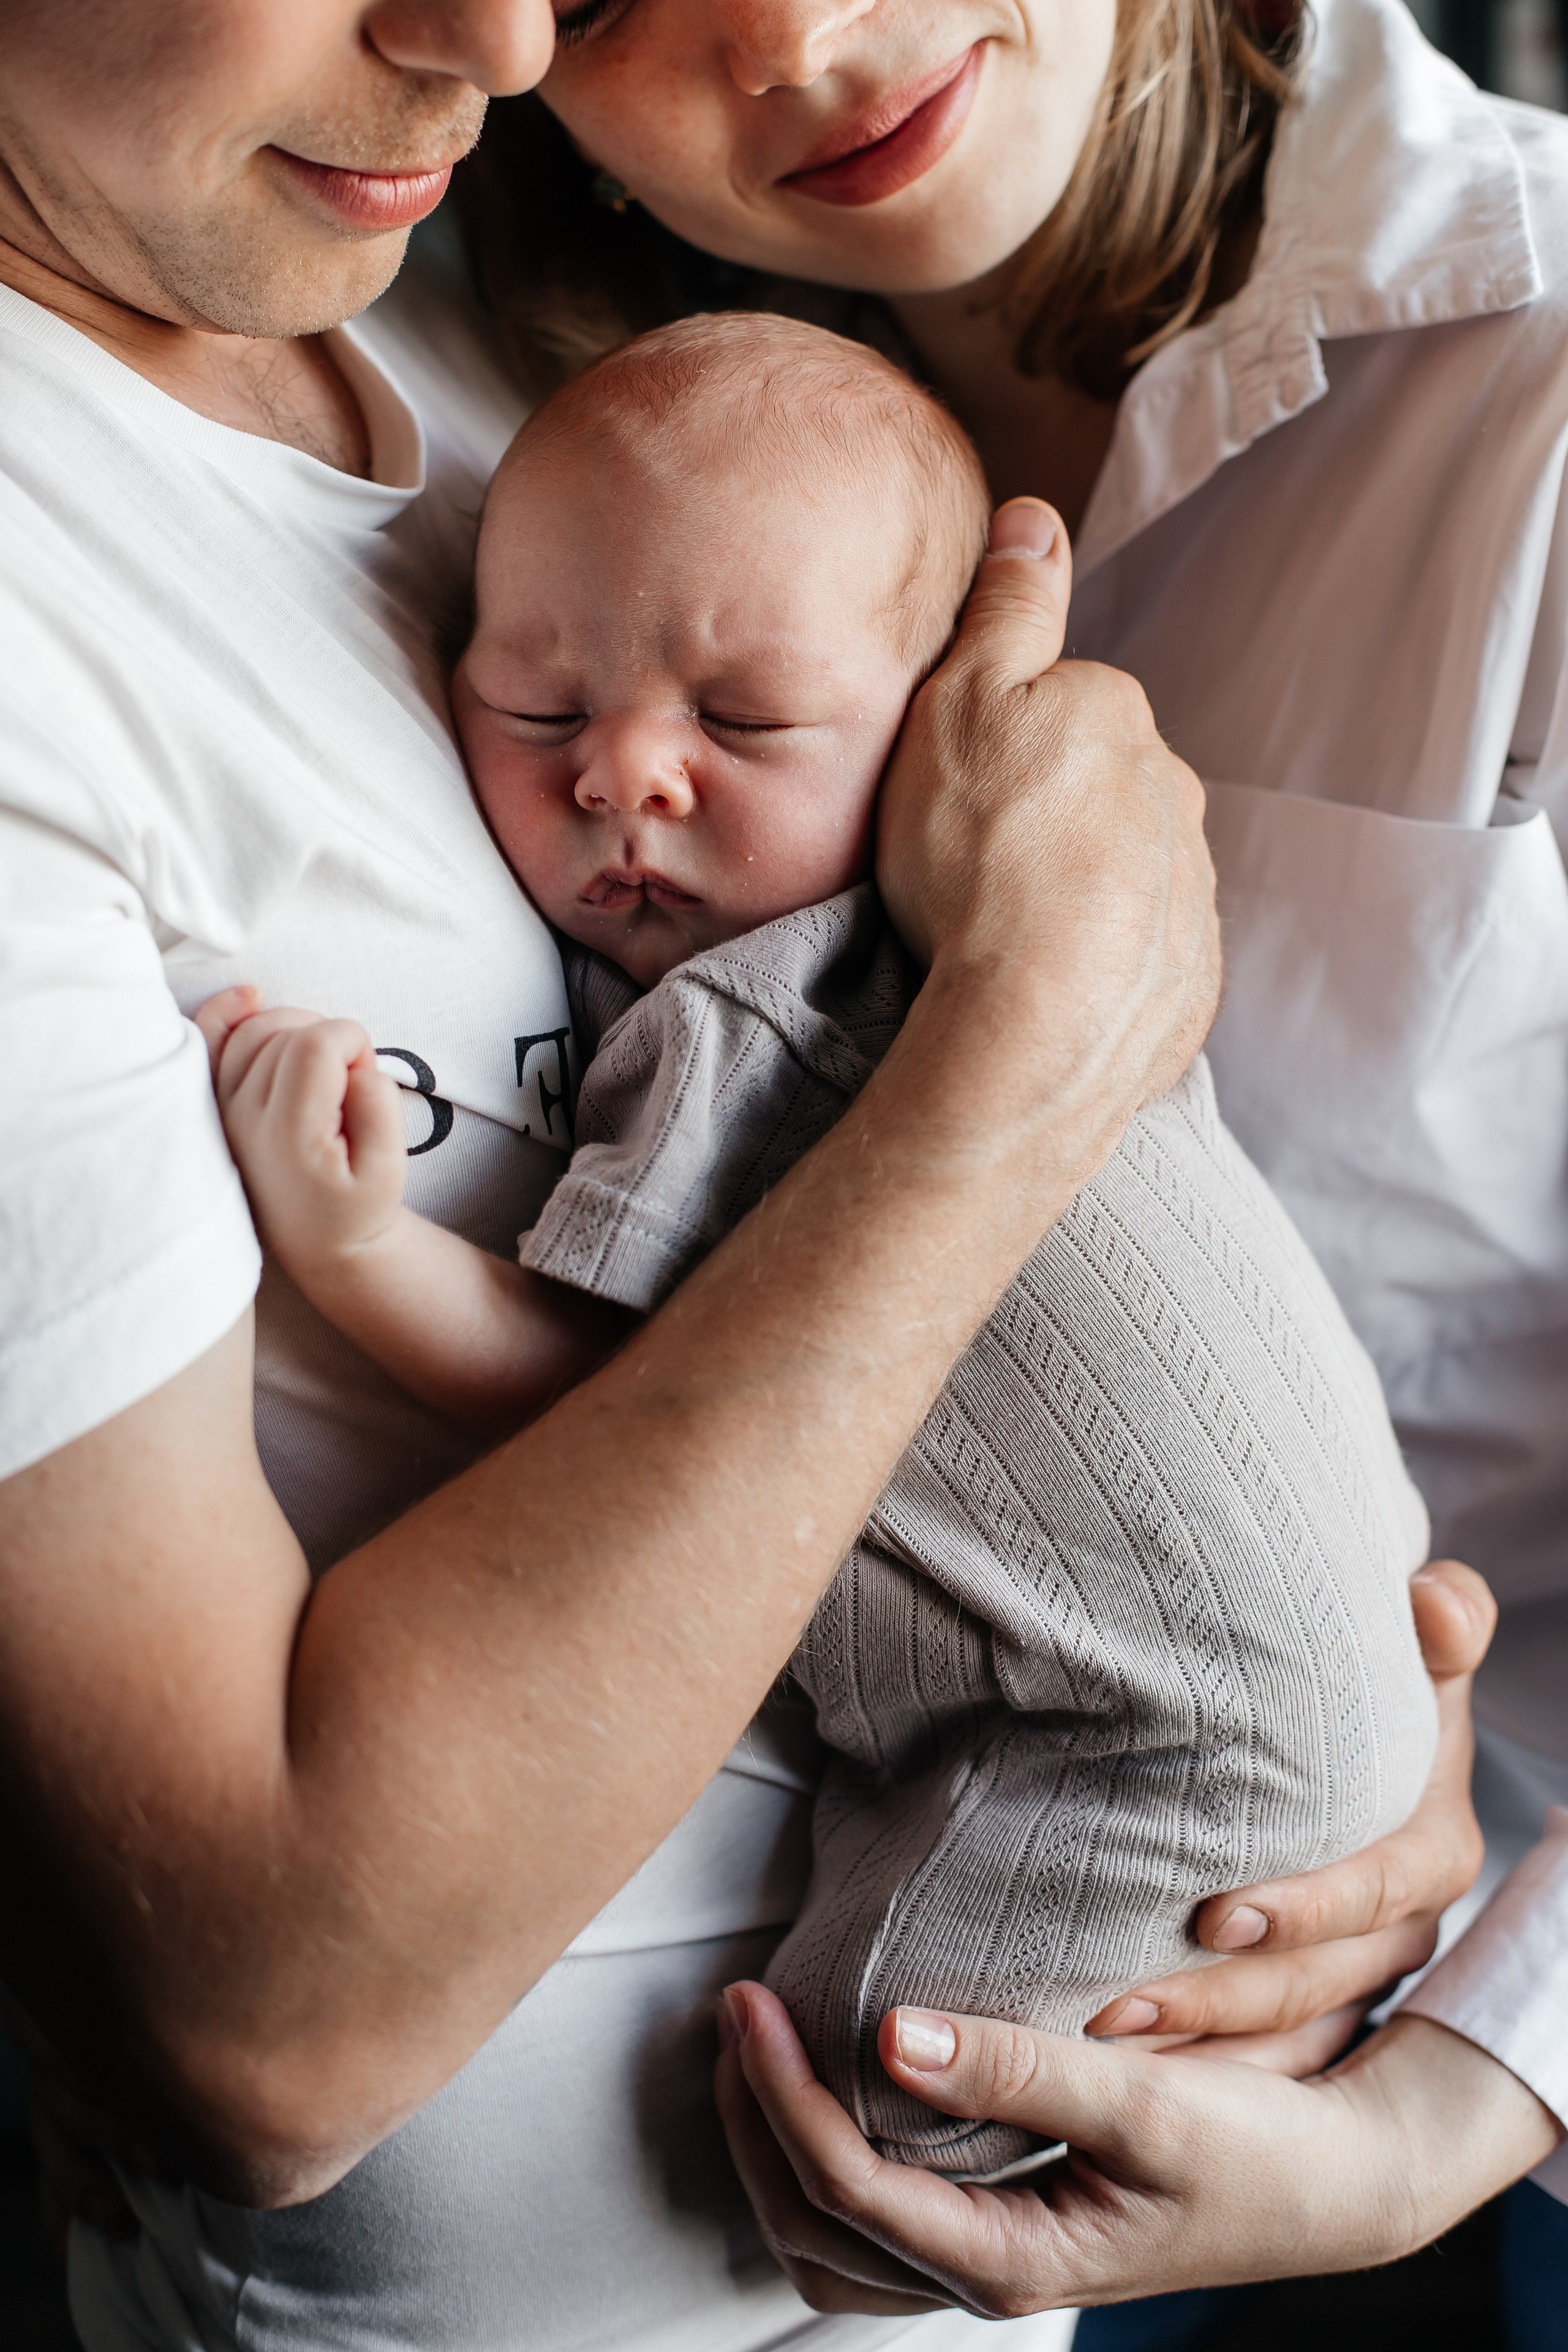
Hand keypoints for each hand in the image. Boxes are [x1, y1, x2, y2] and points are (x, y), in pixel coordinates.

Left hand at [194, 986, 408, 1296]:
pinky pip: (209, 1039)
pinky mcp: (216, 1103)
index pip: (316, 1043)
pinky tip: (251, 997)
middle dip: (333, 1038)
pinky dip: (228, 1012)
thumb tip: (354, 1062)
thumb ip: (380, 1105)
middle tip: (351, 1082)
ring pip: (257, 1027)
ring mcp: (223, 1108)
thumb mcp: (390, 1170)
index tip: (368, 1073)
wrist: (315, 1242)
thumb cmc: (356, 1207)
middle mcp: (245, 1117)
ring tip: (325, 1066)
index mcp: (289, 1134)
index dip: (355, 1041)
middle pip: (288, 1030)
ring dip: (299, 1028)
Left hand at [716, 1983, 1559, 2317]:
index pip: (848, 2185)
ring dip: (769, 2146)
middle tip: (732, 2008)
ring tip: (752, 2042)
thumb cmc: (1249, 2147)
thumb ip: (1017, 2069)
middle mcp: (981, 2275)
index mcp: (1011, 2258)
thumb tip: (889, 2035)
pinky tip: (818, 2077)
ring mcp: (981, 2259)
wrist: (1325, 2185)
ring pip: (823, 2242)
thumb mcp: (1144, 2102)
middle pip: (809, 2227)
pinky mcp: (989, 2227)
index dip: (783, 2093)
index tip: (750, 1999)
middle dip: (751, 2121)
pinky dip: (815, 2155)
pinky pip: (866, 2219)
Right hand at [877, 499, 1219, 1148]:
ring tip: (999, 937)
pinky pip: (1141, 954)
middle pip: (1100, 786)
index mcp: (1118, 716)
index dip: (998, 738)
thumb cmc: (978, 856)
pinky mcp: (1192, 979)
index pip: (1061, 701)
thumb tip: (1036, 518)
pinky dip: (1100, 964)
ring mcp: (1192, 891)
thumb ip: (1006, 610)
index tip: (955, 786)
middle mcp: (1174, 794)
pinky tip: (1043, 988)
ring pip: (1127, 869)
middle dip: (1048, 812)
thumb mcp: (961, 701)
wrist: (1035, 1028)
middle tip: (968, 865)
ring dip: (1076, 891)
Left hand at [1083, 1559, 1495, 2049]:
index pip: (1373, 1896)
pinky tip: (1117, 2069)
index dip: (1303, 1908)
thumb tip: (1434, 1601)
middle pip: (1315, 1982)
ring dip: (1195, 2041)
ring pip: (1284, 2034)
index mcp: (1433, 1851)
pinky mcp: (1312, 2007)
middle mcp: (1401, 1927)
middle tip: (1123, 1996)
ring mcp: (1356, 1975)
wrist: (1339, 1732)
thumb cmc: (1374, 1682)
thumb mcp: (1421, 1648)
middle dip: (1221, 1994)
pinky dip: (1195, 2068)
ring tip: (1100, 2027)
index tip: (1216, 1913)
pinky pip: (1262, 2063)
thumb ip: (1446, 1619)